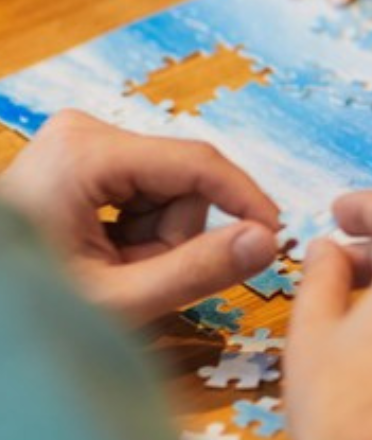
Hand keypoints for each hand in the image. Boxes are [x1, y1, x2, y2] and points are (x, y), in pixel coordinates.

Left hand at [0, 111, 279, 323]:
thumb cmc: (29, 308)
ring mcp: (83, 141)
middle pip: (183, 180)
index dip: (246, 201)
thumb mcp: (117, 300)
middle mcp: (86, 131)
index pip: (199, 163)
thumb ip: (195, 271)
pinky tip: (105, 253)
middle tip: (134, 278)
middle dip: (174, 236)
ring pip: (170, 188)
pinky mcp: (85, 156)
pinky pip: (146, 190)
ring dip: (157, 237)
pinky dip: (139, 230)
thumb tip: (266, 242)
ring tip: (113, 269)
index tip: (275, 240)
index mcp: (87, 153)